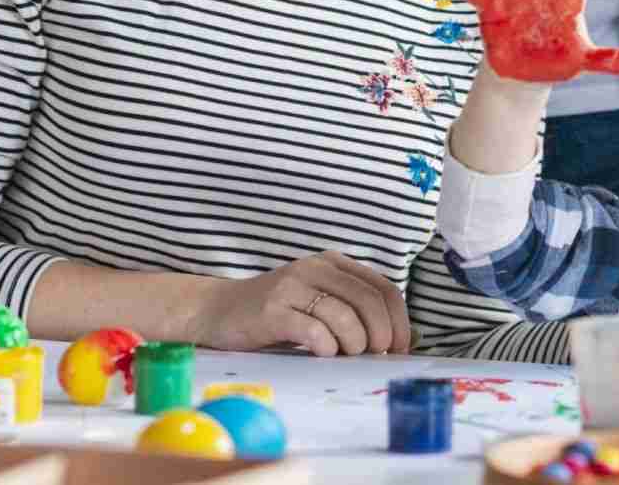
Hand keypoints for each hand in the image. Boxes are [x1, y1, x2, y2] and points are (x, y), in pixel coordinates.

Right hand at [195, 251, 411, 356]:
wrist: (218, 310)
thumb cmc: (276, 313)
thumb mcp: (318, 302)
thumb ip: (352, 311)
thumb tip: (398, 339)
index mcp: (333, 264)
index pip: (382, 287)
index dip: (399, 319)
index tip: (401, 346)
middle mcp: (315, 269)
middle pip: (369, 301)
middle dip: (381, 334)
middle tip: (375, 354)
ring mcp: (292, 287)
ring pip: (345, 316)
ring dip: (354, 344)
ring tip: (345, 355)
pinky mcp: (272, 310)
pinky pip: (313, 330)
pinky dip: (326, 347)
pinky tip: (322, 353)